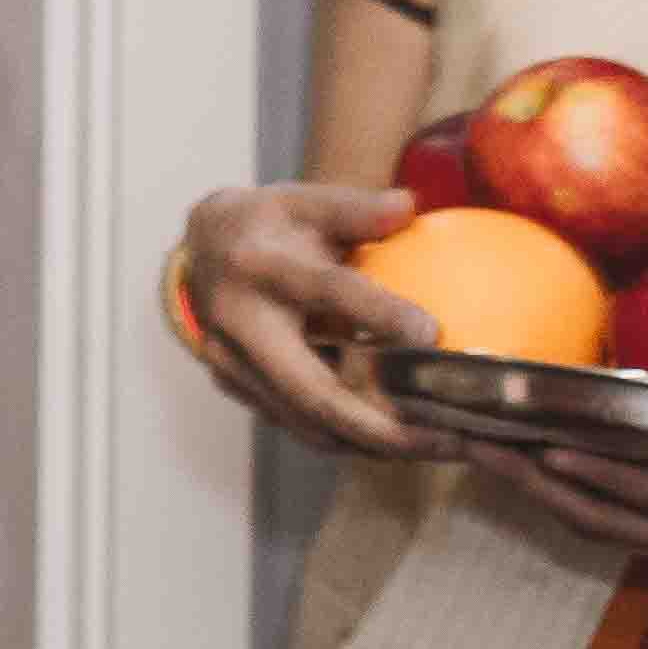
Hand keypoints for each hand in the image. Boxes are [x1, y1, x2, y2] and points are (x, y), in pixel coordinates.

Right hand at [173, 181, 449, 461]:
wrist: (196, 250)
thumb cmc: (269, 224)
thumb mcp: (305, 201)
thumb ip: (355, 208)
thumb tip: (410, 205)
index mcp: (259, 265)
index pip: (323, 291)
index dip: (376, 313)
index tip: (432, 333)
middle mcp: (239, 322)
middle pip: (314, 391)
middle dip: (385, 427)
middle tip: (450, 438)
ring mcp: (232, 363)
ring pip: (310, 422)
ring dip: (379, 445)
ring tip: (441, 447)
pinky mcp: (235, 388)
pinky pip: (300, 426)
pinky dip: (354, 439)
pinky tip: (402, 440)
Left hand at [481, 448, 647, 648]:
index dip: (612, 474)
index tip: (551, 444)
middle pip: (609, 512)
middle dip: (534, 475)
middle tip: (462, 433)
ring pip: (607, 521)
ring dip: (539, 486)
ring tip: (475, 444)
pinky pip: (629, 527)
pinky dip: (580, 497)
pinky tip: (545, 472)